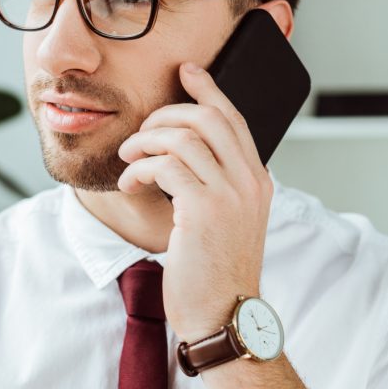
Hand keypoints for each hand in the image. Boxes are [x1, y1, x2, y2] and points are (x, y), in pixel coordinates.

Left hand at [117, 62, 273, 342]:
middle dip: (166, 114)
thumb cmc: (218, 274)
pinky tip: (131, 184)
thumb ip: (219, 185)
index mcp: (258, 181)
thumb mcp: (228, 222)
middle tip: (140, 134)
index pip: (235, 118)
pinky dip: (139, 169)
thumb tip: (186, 154)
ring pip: (182, 137)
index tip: (186, 72)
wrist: (224, 316)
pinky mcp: (204, 210)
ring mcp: (230, 194)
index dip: (208, 89)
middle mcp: (250, 181)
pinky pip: (165, 165)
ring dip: (145, 142)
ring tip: (129, 160)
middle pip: (208, 117)